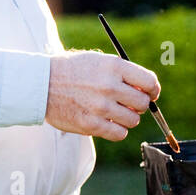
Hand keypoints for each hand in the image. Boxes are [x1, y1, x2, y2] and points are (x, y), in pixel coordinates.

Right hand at [45, 49, 159, 140]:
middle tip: (128, 104)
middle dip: (139, 105)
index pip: (149, 81)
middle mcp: (110, 86)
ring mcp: (100, 106)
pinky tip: (108, 123)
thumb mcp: (98, 61)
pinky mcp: (91, 124)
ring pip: (133, 120)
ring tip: (114, 112)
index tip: (150, 94)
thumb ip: (122, 72)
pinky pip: (119, 133)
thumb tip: (147, 90)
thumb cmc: (72, 71)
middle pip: (143, 103)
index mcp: (114, 66)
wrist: (42, 84)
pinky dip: (117, 130)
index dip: (153, 90)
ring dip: (127, 118)